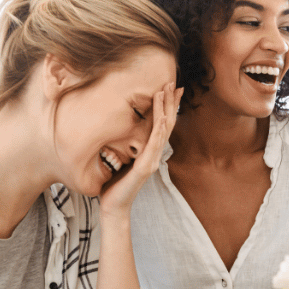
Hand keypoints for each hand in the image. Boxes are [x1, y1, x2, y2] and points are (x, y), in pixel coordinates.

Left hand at [99, 82, 182, 212]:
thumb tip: (123, 130)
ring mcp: (152, 160)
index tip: (172, 89)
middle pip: (167, 123)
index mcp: (150, 151)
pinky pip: (154, 144)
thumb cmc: (115, 185)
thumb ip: (127, 146)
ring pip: (163, 130)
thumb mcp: (121, 159)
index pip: (162, 124)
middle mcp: (155, 154)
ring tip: (167, 91)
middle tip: (175, 83)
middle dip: (170, 102)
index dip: (168, 106)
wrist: (114, 206)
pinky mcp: (145, 167)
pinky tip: (162, 118)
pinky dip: (159, 130)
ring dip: (165, 109)